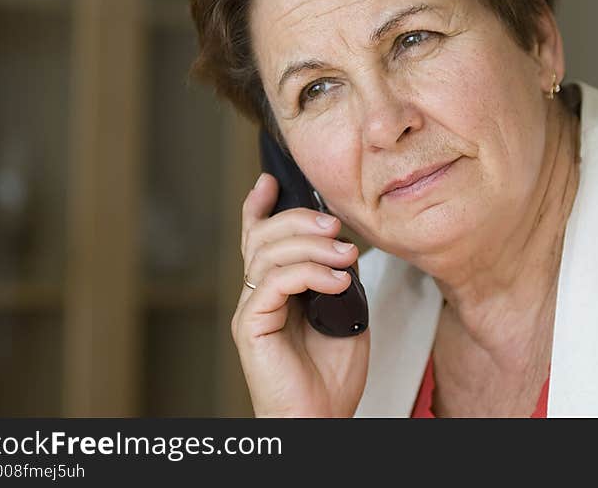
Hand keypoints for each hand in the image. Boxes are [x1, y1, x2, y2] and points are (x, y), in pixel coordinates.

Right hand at [232, 173, 369, 416]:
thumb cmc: (331, 373)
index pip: (258, 238)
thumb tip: (341, 248)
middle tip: (335, 226)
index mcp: (276, 290)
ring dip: (312, 246)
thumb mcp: (345, 312)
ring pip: (268, 253)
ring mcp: (252, 310)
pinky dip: (309, 273)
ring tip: (346, 255)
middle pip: (263, 236)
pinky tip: (337, 281)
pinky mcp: (251, 327)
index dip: (260, 206)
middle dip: (299, 220)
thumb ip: (336, 277)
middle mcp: (257, 295)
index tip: (272, 181)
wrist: (322, 416)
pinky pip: (274, 282)